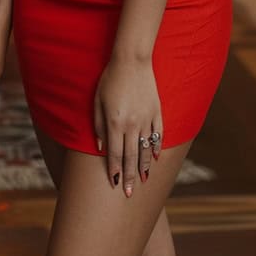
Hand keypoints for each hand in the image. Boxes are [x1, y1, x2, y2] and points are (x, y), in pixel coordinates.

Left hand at [93, 53, 161, 196]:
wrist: (131, 61)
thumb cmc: (109, 79)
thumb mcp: (97, 101)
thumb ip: (98, 125)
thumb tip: (99, 147)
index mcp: (115, 122)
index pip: (115, 153)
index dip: (115, 169)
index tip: (115, 183)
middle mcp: (131, 125)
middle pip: (131, 156)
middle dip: (130, 176)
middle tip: (130, 193)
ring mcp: (146, 119)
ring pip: (146, 149)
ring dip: (144, 166)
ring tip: (143, 181)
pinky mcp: (157, 112)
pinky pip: (158, 135)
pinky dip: (157, 148)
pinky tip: (155, 159)